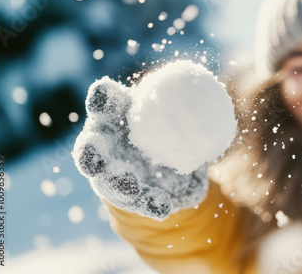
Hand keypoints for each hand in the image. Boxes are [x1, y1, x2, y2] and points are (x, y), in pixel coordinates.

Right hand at [72, 76, 209, 220]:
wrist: (175, 167)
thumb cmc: (173, 126)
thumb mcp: (181, 115)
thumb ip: (189, 108)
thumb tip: (212, 95)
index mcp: (116, 115)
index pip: (104, 102)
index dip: (101, 98)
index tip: (103, 94)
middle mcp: (106, 143)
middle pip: (90, 147)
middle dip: (89, 152)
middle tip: (94, 158)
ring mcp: (113, 173)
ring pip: (107, 181)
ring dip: (118, 184)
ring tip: (132, 186)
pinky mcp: (130, 196)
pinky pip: (138, 202)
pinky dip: (149, 204)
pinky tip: (162, 207)